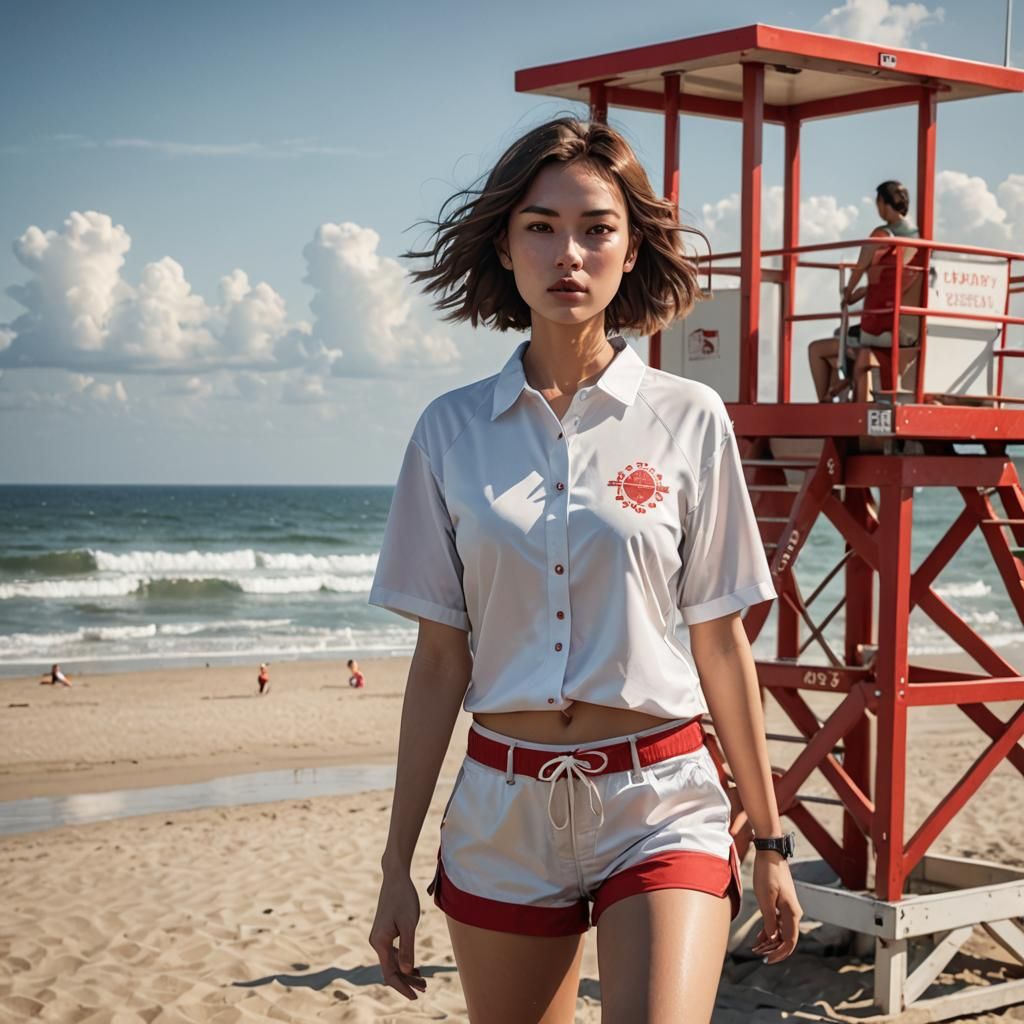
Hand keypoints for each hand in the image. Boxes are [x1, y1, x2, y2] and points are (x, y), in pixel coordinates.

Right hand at [368, 872, 427, 999]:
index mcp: (380, 942)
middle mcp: (377, 941)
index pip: (390, 973)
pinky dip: (404, 960)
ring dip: (406, 972)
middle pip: (391, 969)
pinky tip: (415, 966)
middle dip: (407, 981)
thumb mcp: (408, 924)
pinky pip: (393, 952)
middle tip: (425, 989)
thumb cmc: (403, 898)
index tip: (415, 996)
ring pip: (393, 961)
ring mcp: (380, 936)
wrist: (396, 877)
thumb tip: (407, 970)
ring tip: (423, 981)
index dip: (402, 987)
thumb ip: (408, 947)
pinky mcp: (385, 931)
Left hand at [749, 850, 801, 963]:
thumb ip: (770, 919)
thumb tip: (772, 938)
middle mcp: (793, 912)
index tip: (767, 961)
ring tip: (755, 948)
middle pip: (786, 939)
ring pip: (781, 932)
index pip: (790, 941)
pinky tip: (759, 938)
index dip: (779, 953)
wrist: (770, 853)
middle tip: (757, 955)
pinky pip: (778, 923)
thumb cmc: (767, 873)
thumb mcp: (766, 897)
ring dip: (770, 941)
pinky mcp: (781, 903)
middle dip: (773, 949)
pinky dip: (769, 931)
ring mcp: (787, 908)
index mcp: (792, 912)